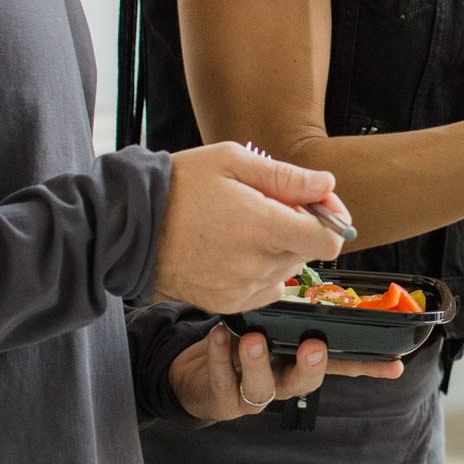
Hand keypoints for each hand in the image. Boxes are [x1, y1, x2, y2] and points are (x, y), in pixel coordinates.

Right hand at [154, 142, 345, 312]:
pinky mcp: (228, 302)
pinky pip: (266, 289)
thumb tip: (327, 185)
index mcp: (262, 225)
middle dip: (300, 229)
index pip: (327, 241)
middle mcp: (256, 262)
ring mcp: (242, 287)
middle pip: (308, 253)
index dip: (332, 222)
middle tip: (270, 207)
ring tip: (246, 227)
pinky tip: (238, 251)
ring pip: (287, 270)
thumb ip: (286, 177)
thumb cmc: (180, 187)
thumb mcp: (233, 161)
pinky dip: (262, 271)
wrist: (131, 225)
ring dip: (280, 250)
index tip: (319, 208)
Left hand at [167, 322, 403, 422]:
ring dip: (258, 363)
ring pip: (262, 388)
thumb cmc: (238, 343)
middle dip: (311, 367)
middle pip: (305, 383)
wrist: (192, 376)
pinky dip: (220, 357)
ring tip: (253, 339)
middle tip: (313, 347)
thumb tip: (319, 275)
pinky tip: (221, 335)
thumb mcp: (269, 326)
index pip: (341, 365)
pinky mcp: (222, 401)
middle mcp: (282, 381)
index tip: (395, 366)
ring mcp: (253, 396)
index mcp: (299, 362)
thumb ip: (293, 311)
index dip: (368, 367)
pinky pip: (223, 380)